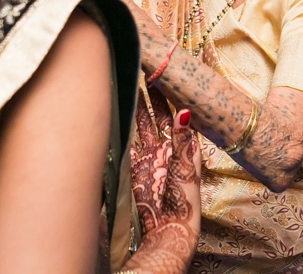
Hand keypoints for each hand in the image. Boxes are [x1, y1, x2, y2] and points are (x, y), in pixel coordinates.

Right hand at [126, 86, 200, 273]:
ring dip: (134, 109)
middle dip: (147, 96)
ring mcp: (147, 157)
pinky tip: (117, 113)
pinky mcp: (133, 168)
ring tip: (128, 86)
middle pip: (152, 116)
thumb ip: (182, 139)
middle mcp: (163, 148)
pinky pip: (127, 143)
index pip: (170, 113)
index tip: (159, 74)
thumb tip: (184, 111)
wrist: (169, 229)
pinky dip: (122, 128)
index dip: (165, 95)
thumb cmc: (184, 200)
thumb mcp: (186, 167)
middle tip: (140, 73)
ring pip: (139, 127)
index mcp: (180, 145)